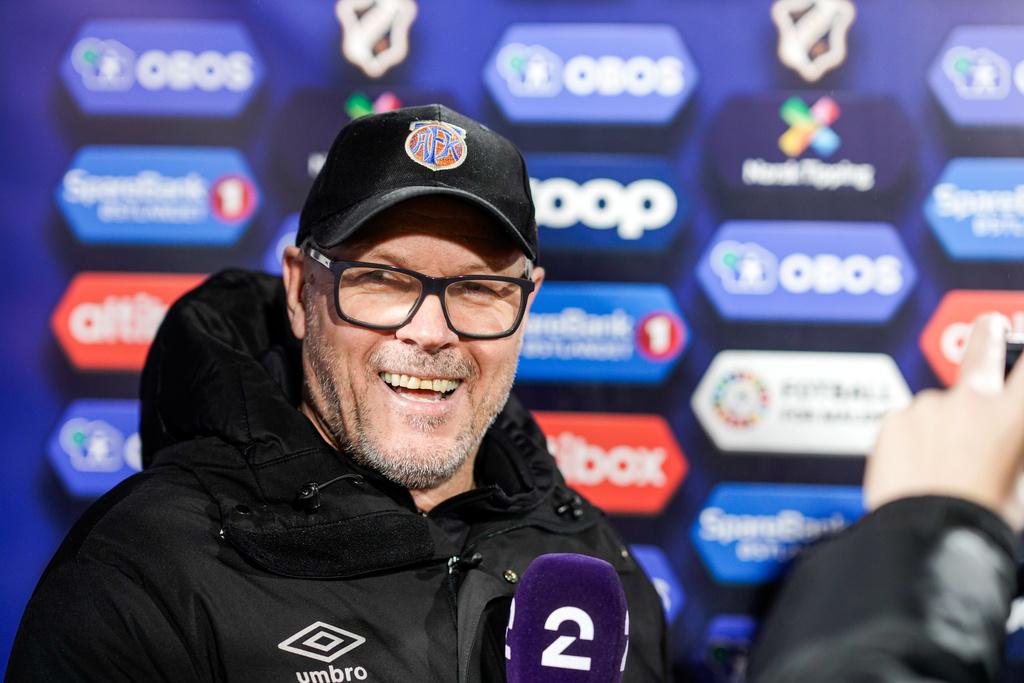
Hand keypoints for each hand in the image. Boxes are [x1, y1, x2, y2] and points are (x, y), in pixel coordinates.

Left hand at [864, 313, 1023, 529]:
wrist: (927, 537)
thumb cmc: (980, 518)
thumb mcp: (1021, 482)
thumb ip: (1013, 445)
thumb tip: (1005, 438)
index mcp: (1014, 415)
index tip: (1022, 353)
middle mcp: (971, 400)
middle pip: (983, 346)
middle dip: (990, 332)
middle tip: (991, 326)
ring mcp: (928, 406)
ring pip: (938, 406)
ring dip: (940, 426)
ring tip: (939, 470)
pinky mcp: (893, 420)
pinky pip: (907, 424)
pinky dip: (912, 441)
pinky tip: (916, 471)